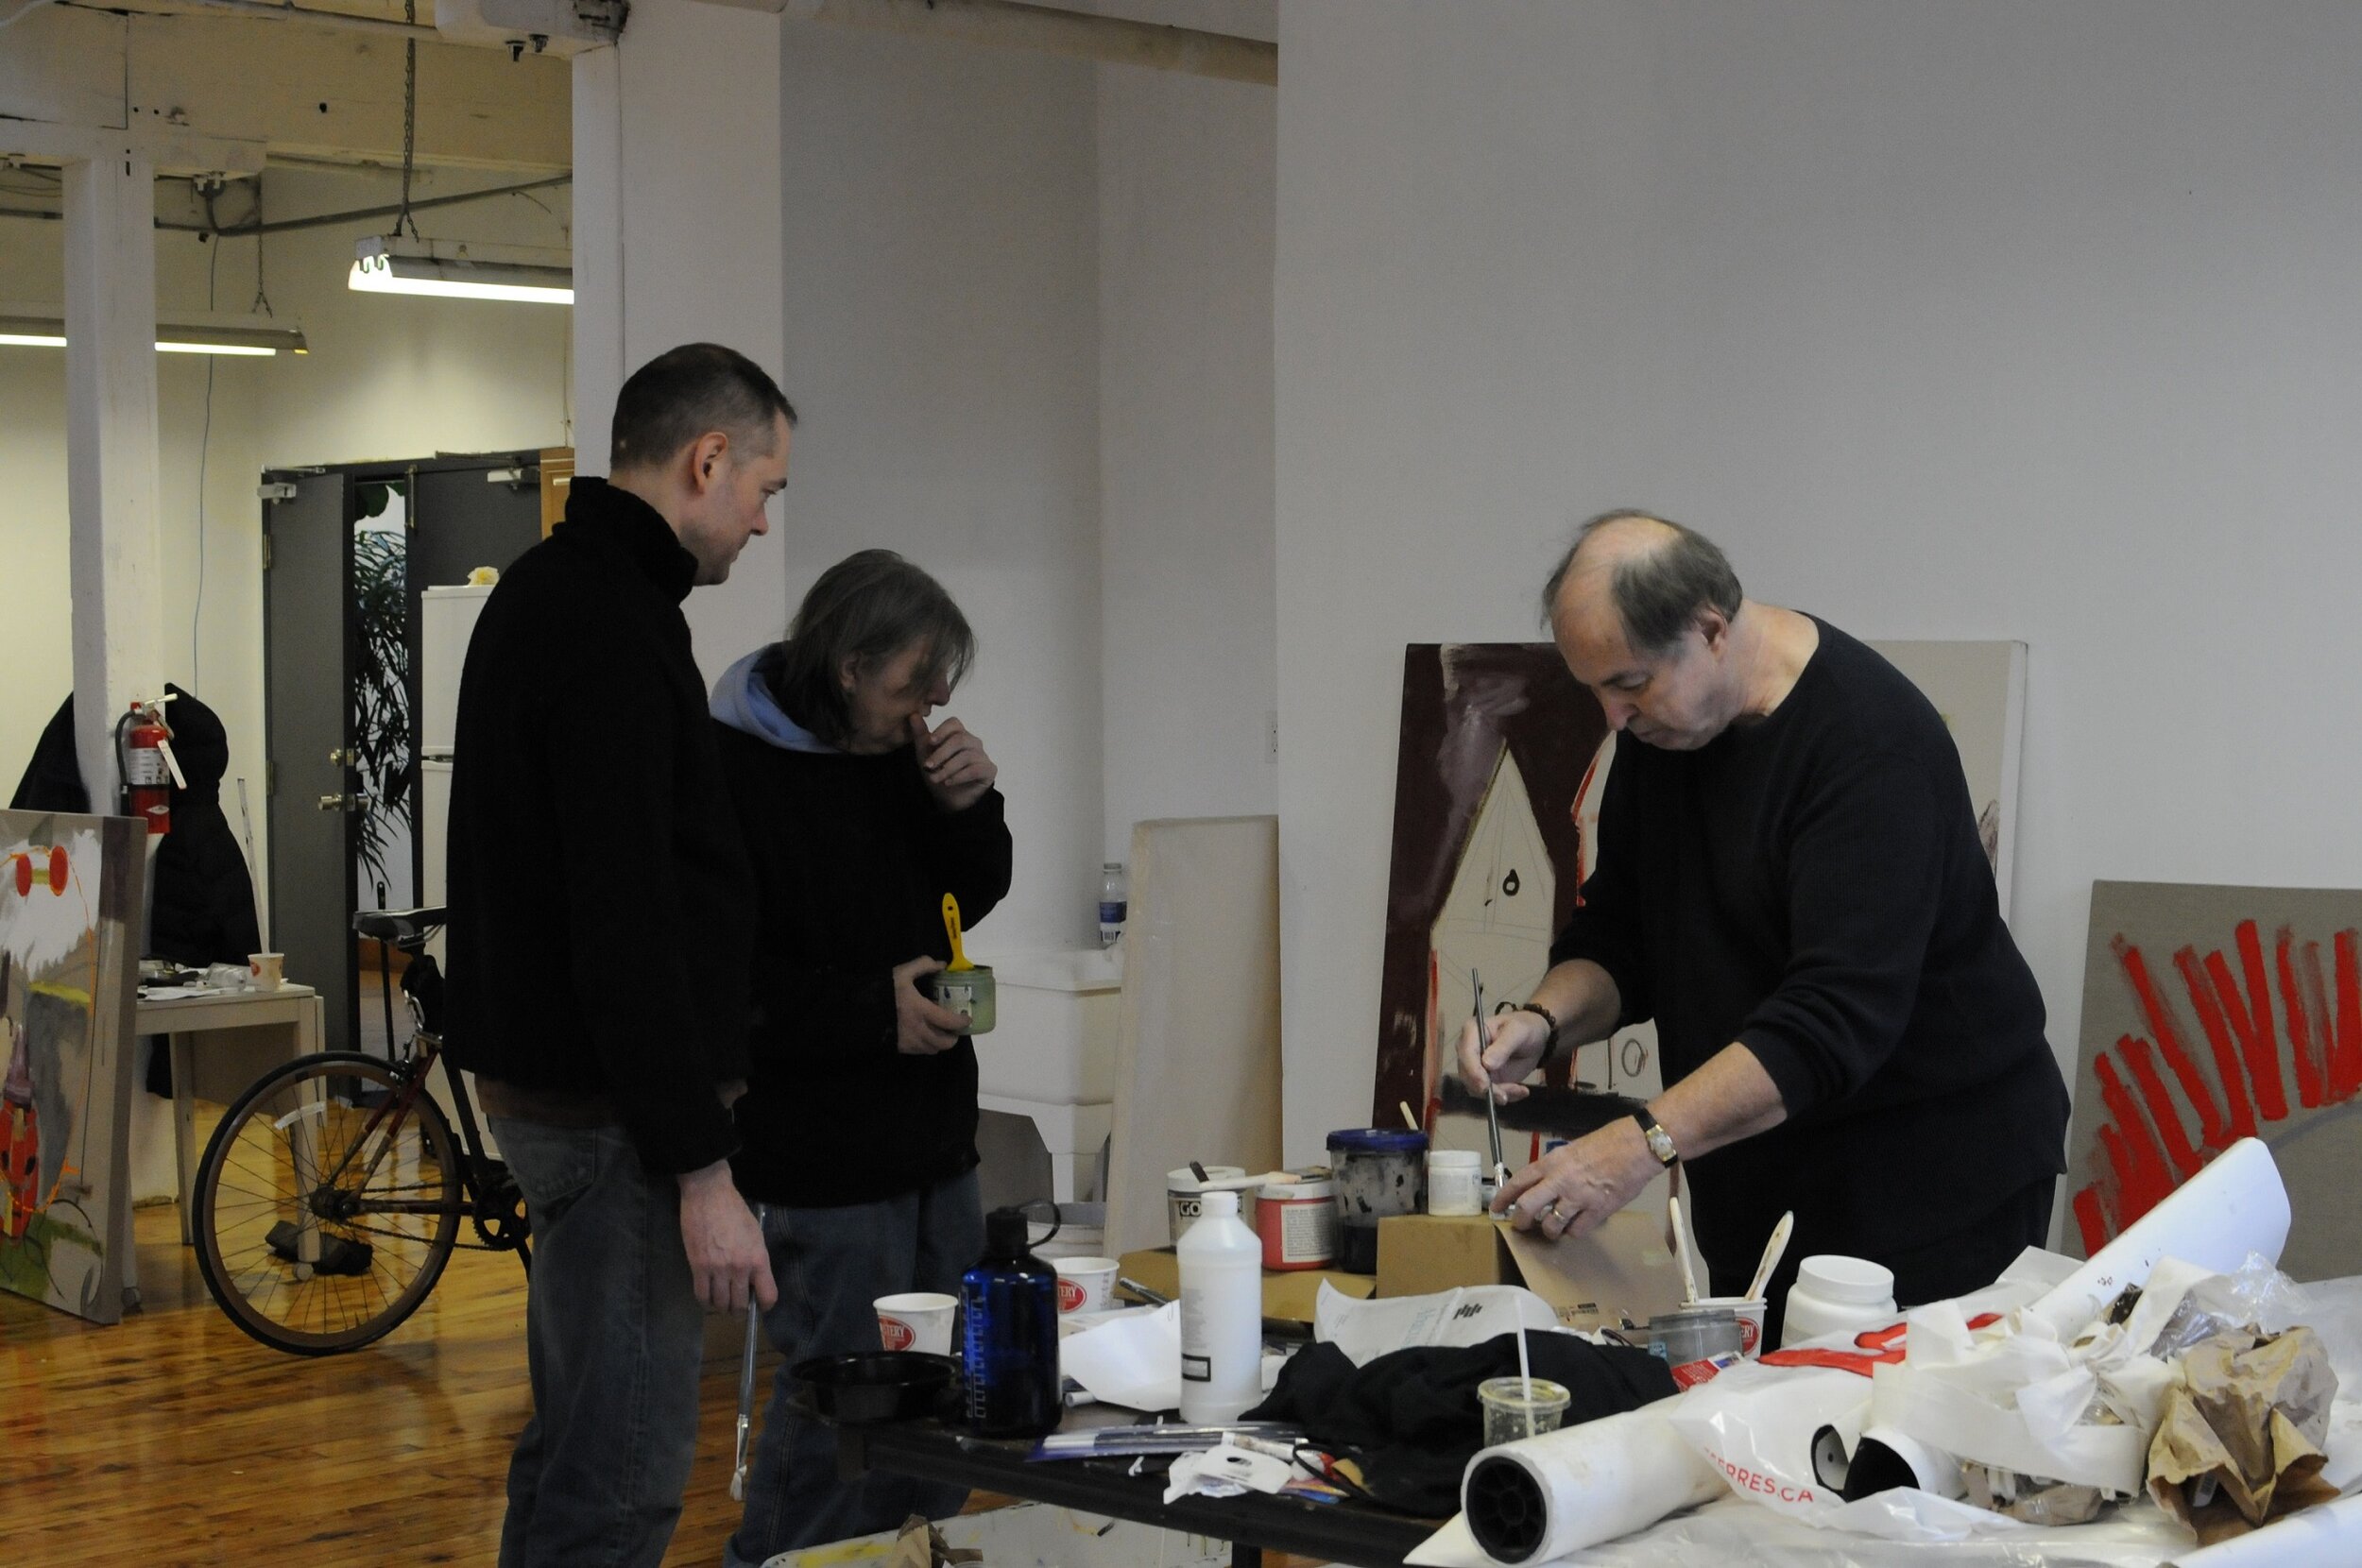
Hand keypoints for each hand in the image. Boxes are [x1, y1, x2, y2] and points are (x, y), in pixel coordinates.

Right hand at [677, 1162, 776, 1312]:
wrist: (709, 1195)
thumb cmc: (735, 1211)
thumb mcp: (755, 1235)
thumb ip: (756, 1260)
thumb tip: (753, 1281)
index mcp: (758, 1259)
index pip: (768, 1295)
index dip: (764, 1305)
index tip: (760, 1306)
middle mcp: (740, 1269)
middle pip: (740, 1304)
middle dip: (740, 1311)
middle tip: (737, 1310)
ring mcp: (718, 1269)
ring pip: (720, 1303)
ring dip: (722, 1308)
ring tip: (723, 1305)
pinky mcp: (698, 1267)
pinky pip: (702, 1295)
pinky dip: (706, 1302)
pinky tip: (708, 1300)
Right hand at [893, 955, 969, 1054]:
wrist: (858, 1011)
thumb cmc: (883, 991)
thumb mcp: (902, 973)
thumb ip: (923, 965)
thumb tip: (942, 964)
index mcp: (922, 1011)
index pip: (949, 1022)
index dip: (962, 1022)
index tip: (967, 1019)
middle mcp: (919, 1031)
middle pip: (945, 1043)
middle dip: (953, 1037)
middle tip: (954, 1028)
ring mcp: (910, 1042)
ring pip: (933, 1049)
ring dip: (940, 1042)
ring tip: (939, 1032)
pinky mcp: (900, 1048)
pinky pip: (920, 1051)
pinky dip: (926, 1045)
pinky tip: (923, 1035)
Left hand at [911, 714, 997, 811]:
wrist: (947, 800)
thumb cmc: (938, 773)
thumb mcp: (925, 755)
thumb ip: (921, 735)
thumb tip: (913, 715)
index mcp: (959, 734)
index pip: (954, 723)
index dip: (942, 731)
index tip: (930, 742)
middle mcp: (973, 742)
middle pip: (959, 740)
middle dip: (941, 753)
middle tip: (928, 766)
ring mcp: (983, 756)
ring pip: (967, 756)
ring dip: (947, 768)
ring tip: (935, 778)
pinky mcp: (989, 770)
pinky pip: (976, 770)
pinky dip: (959, 776)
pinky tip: (948, 782)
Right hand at [1456, 1008, 1550, 1104]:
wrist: (1534, 1039)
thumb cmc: (1524, 1028)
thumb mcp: (1518, 1032)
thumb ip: (1503, 1046)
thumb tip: (1487, 1064)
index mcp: (1471, 1031)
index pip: (1466, 1053)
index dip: (1473, 1071)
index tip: (1485, 1086)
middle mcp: (1468, 1050)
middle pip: (1467, 1075)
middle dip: (1486, 1088)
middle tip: (1506, 1095)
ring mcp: (1475, 1067)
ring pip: (1476, 1088)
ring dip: (1498, 1094)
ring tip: (1520, 1090)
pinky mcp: (1484, 1080)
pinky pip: (1488, 1094)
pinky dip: (1506, 1095)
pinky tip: (1521, 1090)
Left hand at [1490, 1120, 1658, 1240]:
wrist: (1637, 1146)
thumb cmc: (1607, 1143)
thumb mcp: (1572, 1149)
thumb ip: (1556, 1168)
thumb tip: (1545, 1185)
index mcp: (1552, 1162)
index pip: (1518, 1181)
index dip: (1503, 1198)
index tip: (1496, 1209)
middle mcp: (1560, 1180)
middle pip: (1527, 1208)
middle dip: (1520, 1221)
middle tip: (1522, 1226)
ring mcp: (1578, 1198)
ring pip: (1551, 1226)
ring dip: (1549, 1231)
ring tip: (1554, 1228)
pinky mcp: (1597, 1211)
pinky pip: (1576, 1231)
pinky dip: (1574, 1232)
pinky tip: (1577, 1225)